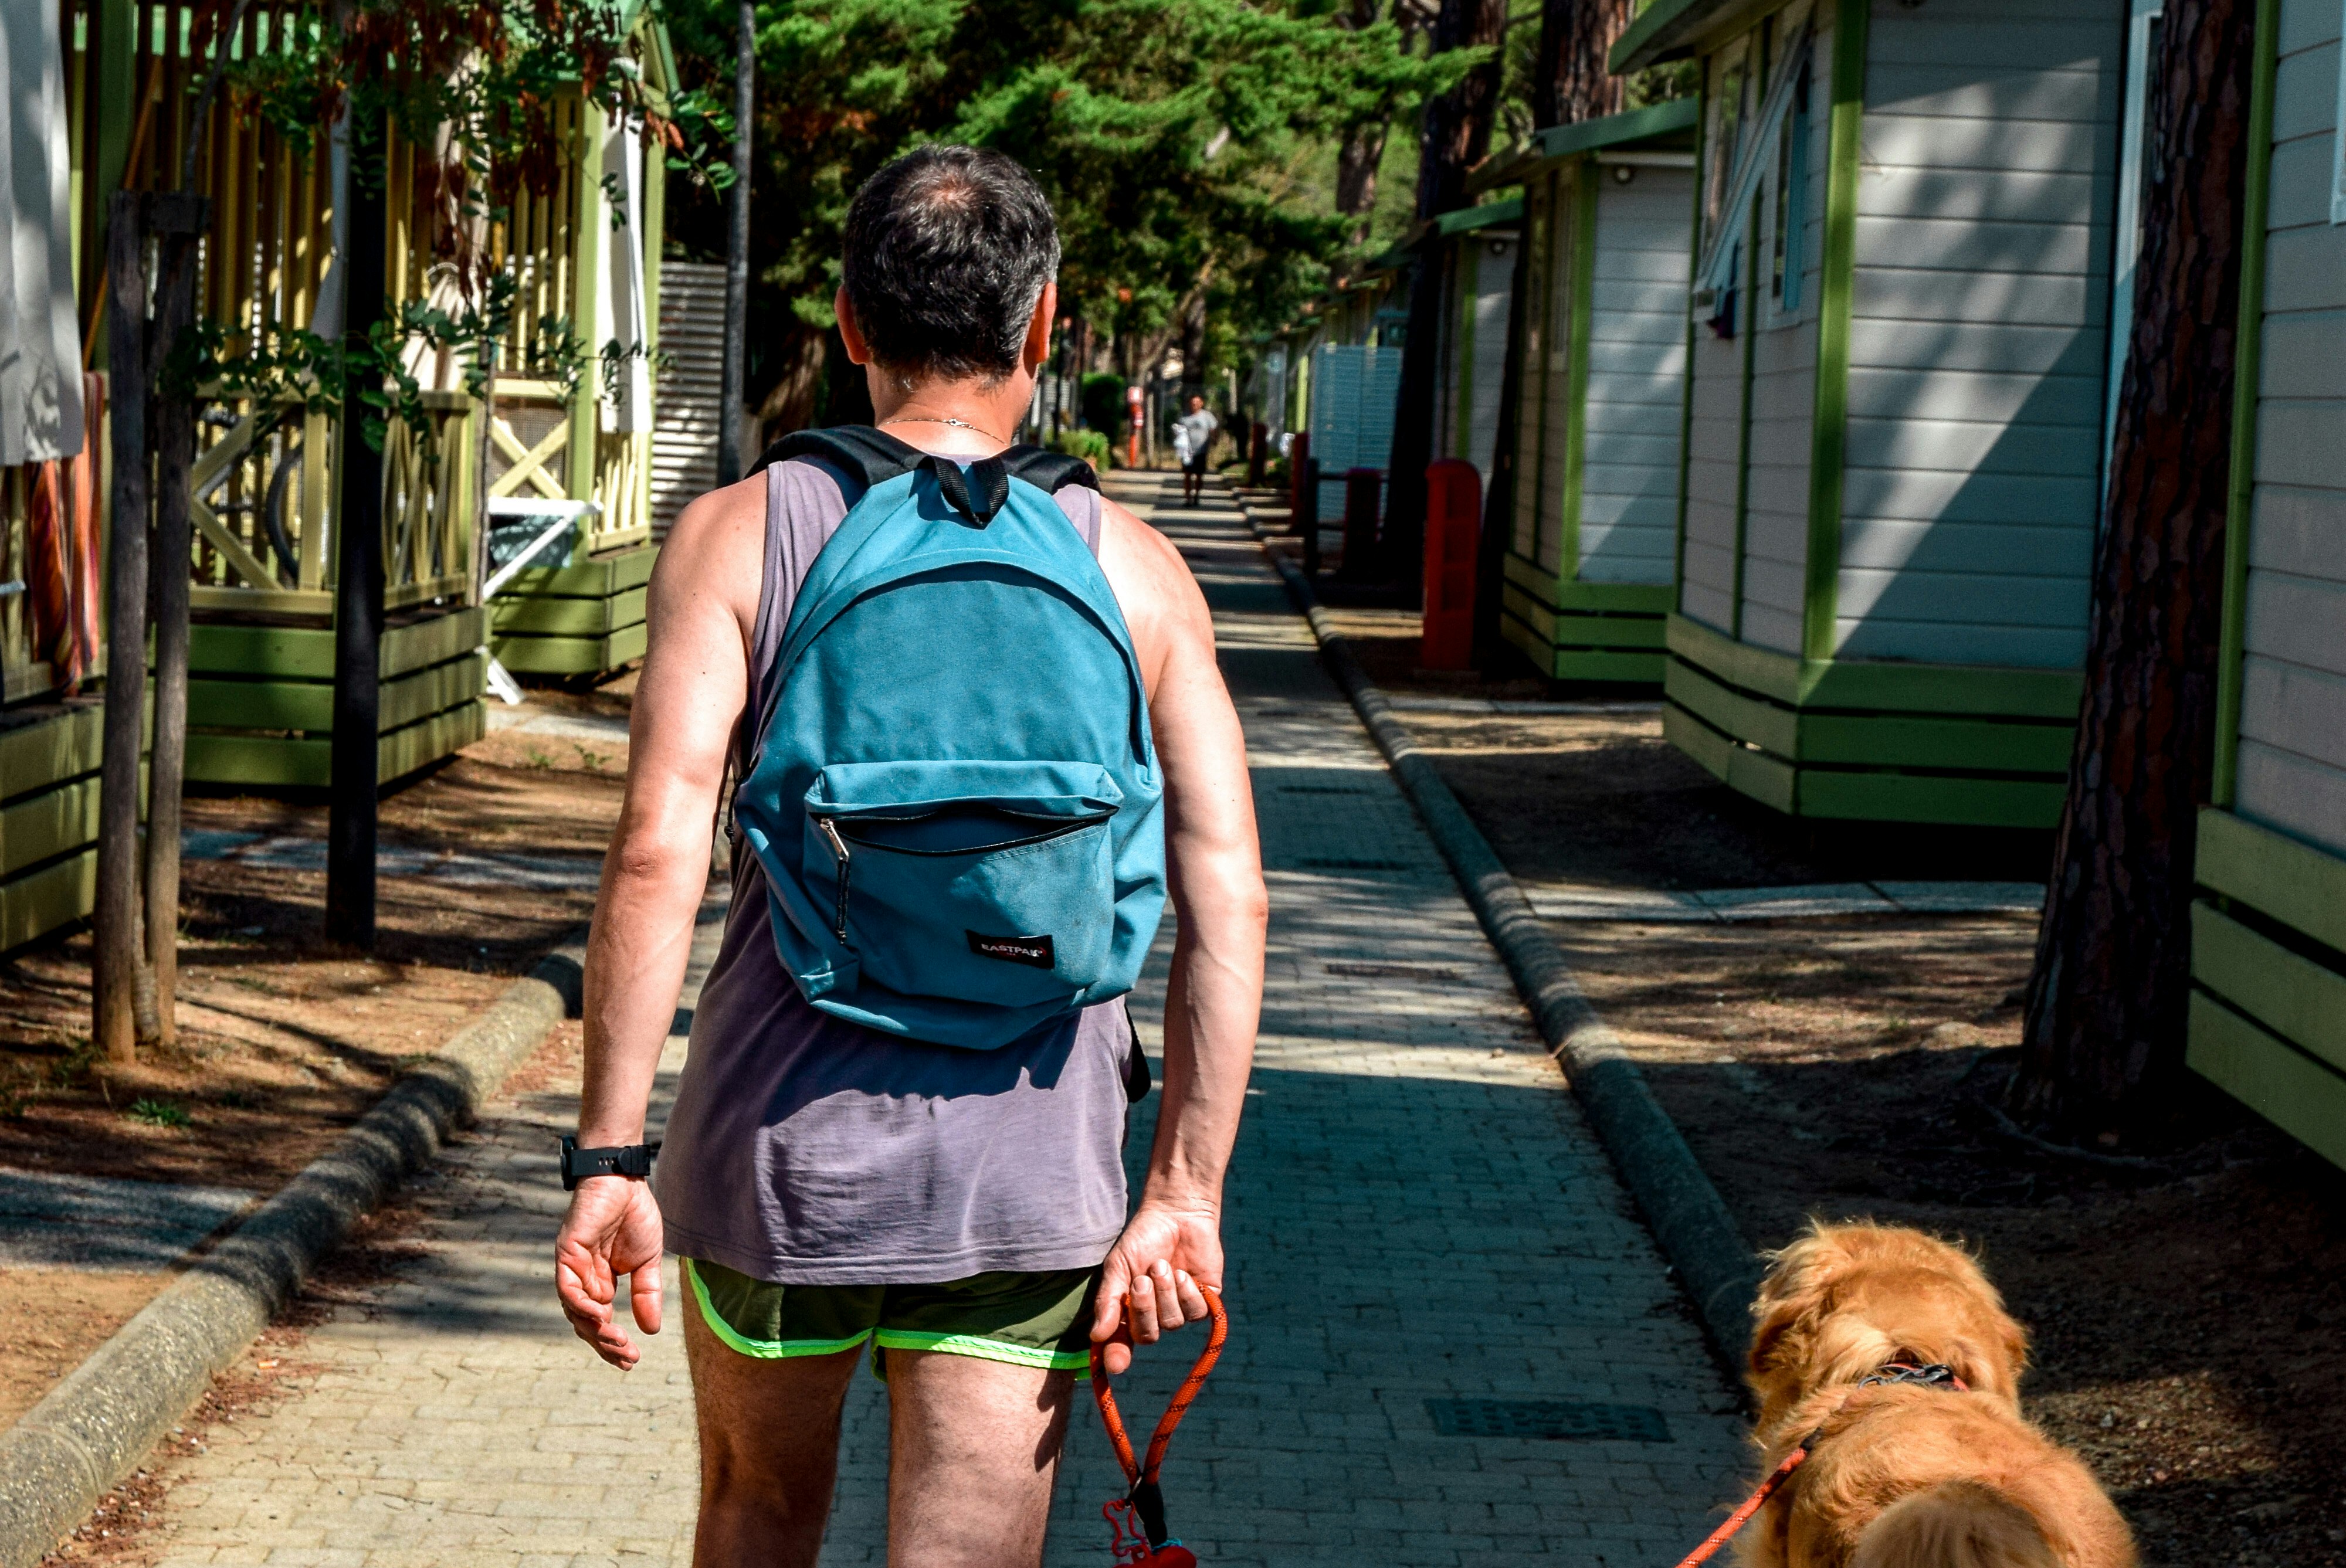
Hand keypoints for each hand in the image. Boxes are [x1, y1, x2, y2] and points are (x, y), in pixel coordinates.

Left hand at [555, 1176, 664, 1369]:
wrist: (624, 1180)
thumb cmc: (635, 1215)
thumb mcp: (648, 1262)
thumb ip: (646, 1294)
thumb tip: (651, 1331)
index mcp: (599, 1283)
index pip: (599, 1323)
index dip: (613, 1345)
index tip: (632, 1361)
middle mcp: (582, 1280)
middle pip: (586, 1324)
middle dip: (605, 1345)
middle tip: (628, 1358)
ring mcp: (572, 1268)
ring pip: (574, 1311)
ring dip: (595, 1331)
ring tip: (618, 1342)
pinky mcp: (566, 1253)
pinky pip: (567, 1288)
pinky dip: (580, 1305)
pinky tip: (599, 1316)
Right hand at [1089, 1200, 1221, 1375]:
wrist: (1176, 1213)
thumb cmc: (1142, 1239)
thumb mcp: (1118, 1267)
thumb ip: (1109, 1300)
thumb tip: (1097, 1336)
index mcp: (1129, 1311)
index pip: (1121, 1344)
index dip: (1117, 1356)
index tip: (1115, 1366)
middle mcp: (1154, 1316)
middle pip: (1148, 1335)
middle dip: (1144, 1308)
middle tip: (1142, 1279)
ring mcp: (1180, 1309)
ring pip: (1173, 1322)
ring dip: (1166, 1292)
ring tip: (1162, 1265)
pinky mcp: (1205, 1300)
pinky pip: (1196, 1312)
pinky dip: (1188, 1292)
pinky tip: (1185, 1273)